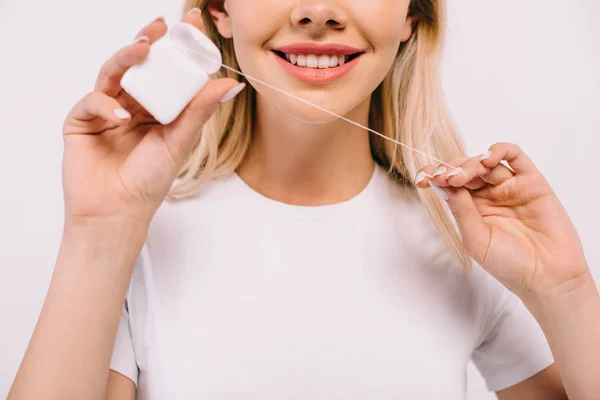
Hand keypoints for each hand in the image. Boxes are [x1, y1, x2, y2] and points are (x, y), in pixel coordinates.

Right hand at [62, 12, 240, 225]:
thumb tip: (231, 84)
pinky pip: (92, 100)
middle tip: (163, 25)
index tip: (192, 24)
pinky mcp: (82, 121)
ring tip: (143, 47)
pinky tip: (121, 113)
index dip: (178, 48)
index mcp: (158, 109)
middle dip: (151, 42)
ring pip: (113, 73)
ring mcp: (105, 111)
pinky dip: (105, 103)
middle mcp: (132, 105)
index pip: (168, 72)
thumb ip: (199, 110)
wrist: (117, 213)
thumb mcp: (179, 141)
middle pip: (140, 65)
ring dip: (127, 58)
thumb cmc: (149, 181)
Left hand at [414, 142, 590, 302]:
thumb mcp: (476, 239)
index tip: (421, 178)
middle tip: (443, 178)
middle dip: (451, 169)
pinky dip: (500, 150)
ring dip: (470, 163)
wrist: (547, 277)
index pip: (448, 184)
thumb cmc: (509, 264)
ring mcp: (510, 186)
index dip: (434, 176)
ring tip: (460, 175)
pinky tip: (487, 157)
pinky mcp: (532, 182)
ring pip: (485, 162)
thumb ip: (461, 211)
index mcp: (471, 208)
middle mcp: (488, 194)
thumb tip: (441, 184)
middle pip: (465, 169)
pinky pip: (516, 157)